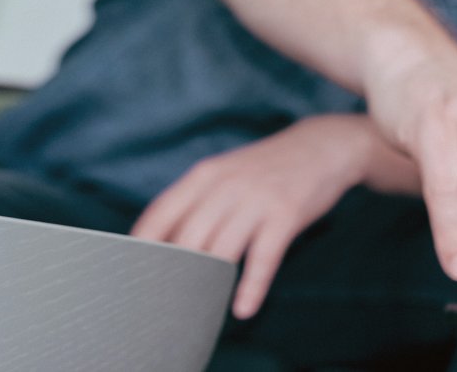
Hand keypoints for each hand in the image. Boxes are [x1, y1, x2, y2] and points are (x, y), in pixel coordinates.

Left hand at [130, 115, 373, 318]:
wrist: (323, 146)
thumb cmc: (268, 169)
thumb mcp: (227, 173)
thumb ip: (198, 202)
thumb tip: (165, 243)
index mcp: (205, 175)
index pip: (159, 214)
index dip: (142, 247)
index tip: (133, 272)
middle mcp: (226, 185)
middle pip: (187, 240)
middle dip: (174, 273)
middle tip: (166, 301)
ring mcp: (257, 200)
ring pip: (220, 252)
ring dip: (209, 285)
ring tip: (200, 309)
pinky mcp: (286, 215)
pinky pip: (263, 259)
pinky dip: (252, 288)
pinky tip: (243, 308)